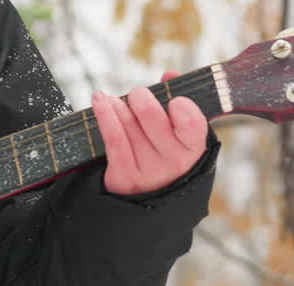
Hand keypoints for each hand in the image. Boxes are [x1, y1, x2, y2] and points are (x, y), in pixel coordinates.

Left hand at [90, 71, 207, 195]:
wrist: (146, 203)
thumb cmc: (165, 158)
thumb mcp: (180, 136)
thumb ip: (180, 104)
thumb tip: (169, 75)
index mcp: (193, 149)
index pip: (193, 125)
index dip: (183, 109)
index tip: (174, 100)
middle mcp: (174, 163)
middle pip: (154, 121)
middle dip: (141, 100)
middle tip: (137, 93)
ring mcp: (149, 172)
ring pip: (129, 127)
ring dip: (118, 107)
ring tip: (110, 99)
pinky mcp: (124, 177)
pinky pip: (114, 140)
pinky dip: (105, 116)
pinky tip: (100, 101)